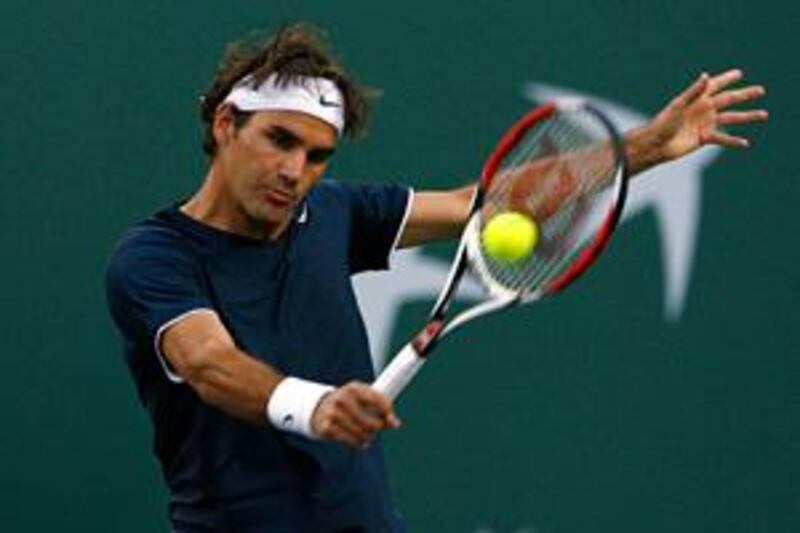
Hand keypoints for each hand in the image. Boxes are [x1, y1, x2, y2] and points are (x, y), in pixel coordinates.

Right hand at [311, 381, 401, 447]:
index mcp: (354, 388)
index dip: (388, 411)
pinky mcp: (326, 427)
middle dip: (378, 428)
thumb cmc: (350, 403)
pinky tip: (361, 441)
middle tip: (378, 429)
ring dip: (368, 437)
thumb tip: (395, 424)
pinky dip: (358, 443)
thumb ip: (382, 408)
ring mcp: (333, 412)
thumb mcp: (364, 399)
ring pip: (361, 433)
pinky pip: (349, 440)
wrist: (319, 407)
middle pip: (370, 421)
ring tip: (368, 436)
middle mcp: (342, 398)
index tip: (392, 420)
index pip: (377, 399)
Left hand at [628, 69, 767, 173]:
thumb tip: (706, 76)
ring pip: (731, 118)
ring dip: (747, 116)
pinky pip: (723, 138)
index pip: (715, 85)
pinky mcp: (704, 137)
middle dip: (744, 95)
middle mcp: (703, 109)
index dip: (726, 79)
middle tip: (761, 90)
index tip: (739, 73)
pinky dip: (733, 141)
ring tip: (764, 114)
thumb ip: (694, 92)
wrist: (656, 145)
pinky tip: (745, 143)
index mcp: (697, 99)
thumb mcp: (678, 105)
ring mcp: (705, 123)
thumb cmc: (663, 123)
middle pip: (729, 100)